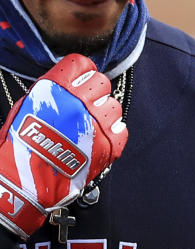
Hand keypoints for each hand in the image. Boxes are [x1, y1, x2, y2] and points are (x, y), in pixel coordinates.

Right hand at [0, 55, 127, 239]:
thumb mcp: (24, 109)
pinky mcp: (107, 145)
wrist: (23, 184)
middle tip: (86, 104)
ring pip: (113, 106)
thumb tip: (67, 85)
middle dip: (94, 91)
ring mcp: (95, 124)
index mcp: (54, 90)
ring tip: (90, 125)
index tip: (81, 80)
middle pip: (101, 83)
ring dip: (104, 113)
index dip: (82, 72)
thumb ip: (49, 93)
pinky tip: (99, 137)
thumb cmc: (18, 149)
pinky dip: (113, 133)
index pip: (81, 65)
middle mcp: (78, 102)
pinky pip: (121, 130)